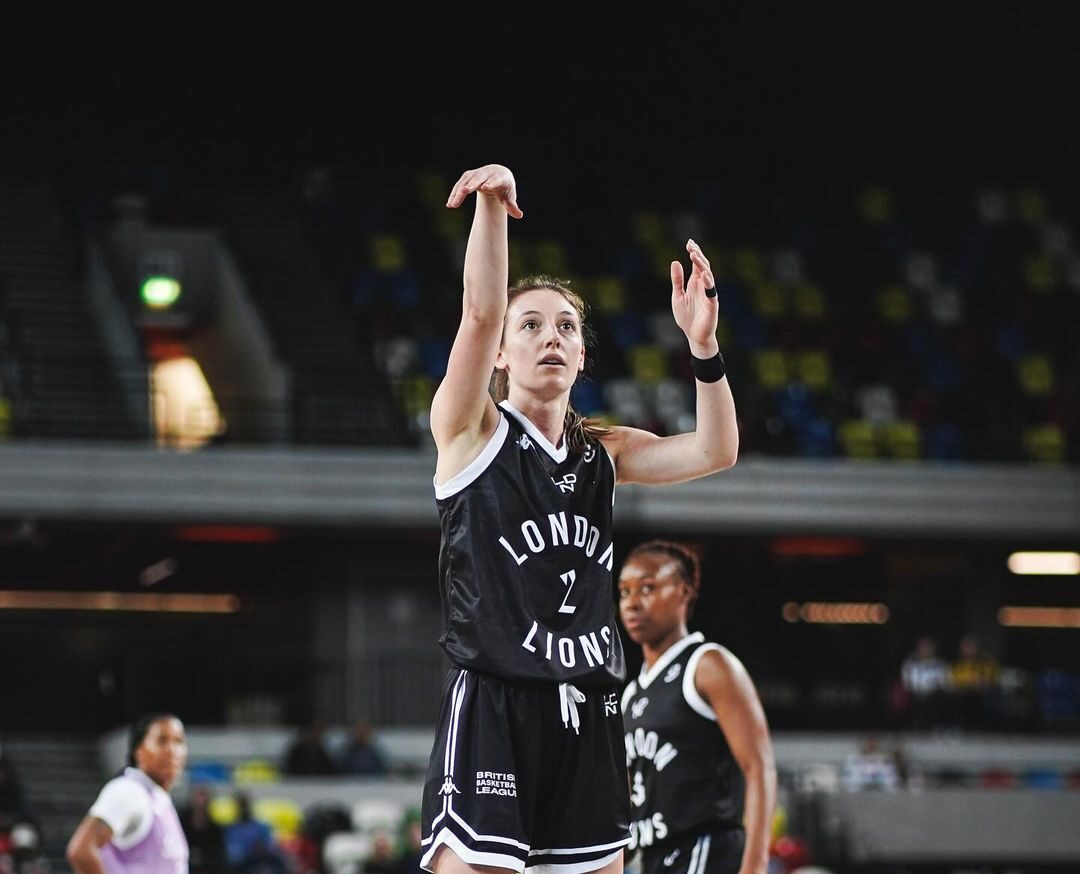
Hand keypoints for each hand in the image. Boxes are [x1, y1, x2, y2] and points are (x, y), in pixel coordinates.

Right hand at [446, 164, 523, 217]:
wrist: (498, 175)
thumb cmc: (504, 188)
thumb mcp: (509, 197)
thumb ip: (512, 206)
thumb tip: (519, 215)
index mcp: (500, 177)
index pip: (495, 179)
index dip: (490, 183)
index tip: (484, 188)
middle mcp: (487, 173)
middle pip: (478, 178)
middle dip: (470, 185)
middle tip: (464, 192)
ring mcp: (476, 173)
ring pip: (466, 181)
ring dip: (458, 192)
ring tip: (452, 205)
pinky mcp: (468, 176)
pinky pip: (460, 184)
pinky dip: (454, 193)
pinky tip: (450, 204)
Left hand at [671, 238, 718, 355]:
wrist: (694, 336)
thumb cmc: (687, 317)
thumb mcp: (678, 296)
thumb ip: (677, 280)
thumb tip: (675, 262)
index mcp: (695, 283)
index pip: (696, 265)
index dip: (694, 253)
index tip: (689, 243)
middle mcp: (703, 286)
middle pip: (703, 266)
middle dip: (697, 255)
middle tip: (691, 245)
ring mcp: (708, 294)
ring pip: (708, 276)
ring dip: (701, 265)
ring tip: (694, 255)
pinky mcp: (712, 305)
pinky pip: (712, 292)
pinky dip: (709, 283)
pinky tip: (704, 275)